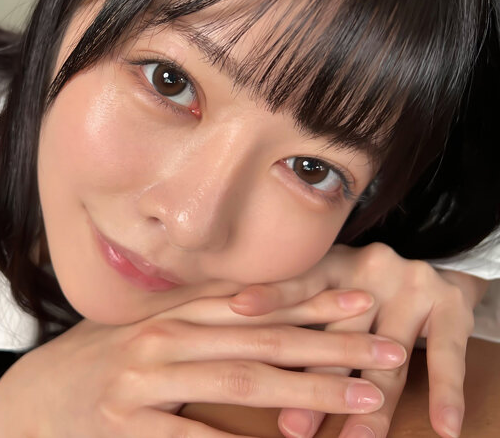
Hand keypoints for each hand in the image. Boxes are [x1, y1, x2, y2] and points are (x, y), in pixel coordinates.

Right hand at [0, 289, 406, 437]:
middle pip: (260, 339)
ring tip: (363, 397)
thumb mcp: (140, 332)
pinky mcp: (128, 425)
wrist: (27, 401)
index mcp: (168, 313)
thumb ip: (191, 321)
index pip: (251, 303)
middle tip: (385, 348)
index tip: (361, 298)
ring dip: (308, 391)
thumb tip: (253, 315)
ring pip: (241, 382)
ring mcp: (144, 381)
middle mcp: (162, 338)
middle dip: (328, 344)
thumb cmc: (92, 365)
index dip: (308, 301)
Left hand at [229, 242, 489, 437]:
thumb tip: (234, 350)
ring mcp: (411, 285)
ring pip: (387, 356)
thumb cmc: (359, 288)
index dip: (270, 293)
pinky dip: (445, 392)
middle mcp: (370, 268)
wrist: (435, 267)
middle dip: (314, 384)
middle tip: (291, 425)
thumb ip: (291, 310)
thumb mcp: (326, 287)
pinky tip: (445, 426)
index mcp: (331, 263)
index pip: (298, 281)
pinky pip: (446, 354)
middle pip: (338, 334)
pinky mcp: (450, 305)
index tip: (237, 306)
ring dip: (372, 404)